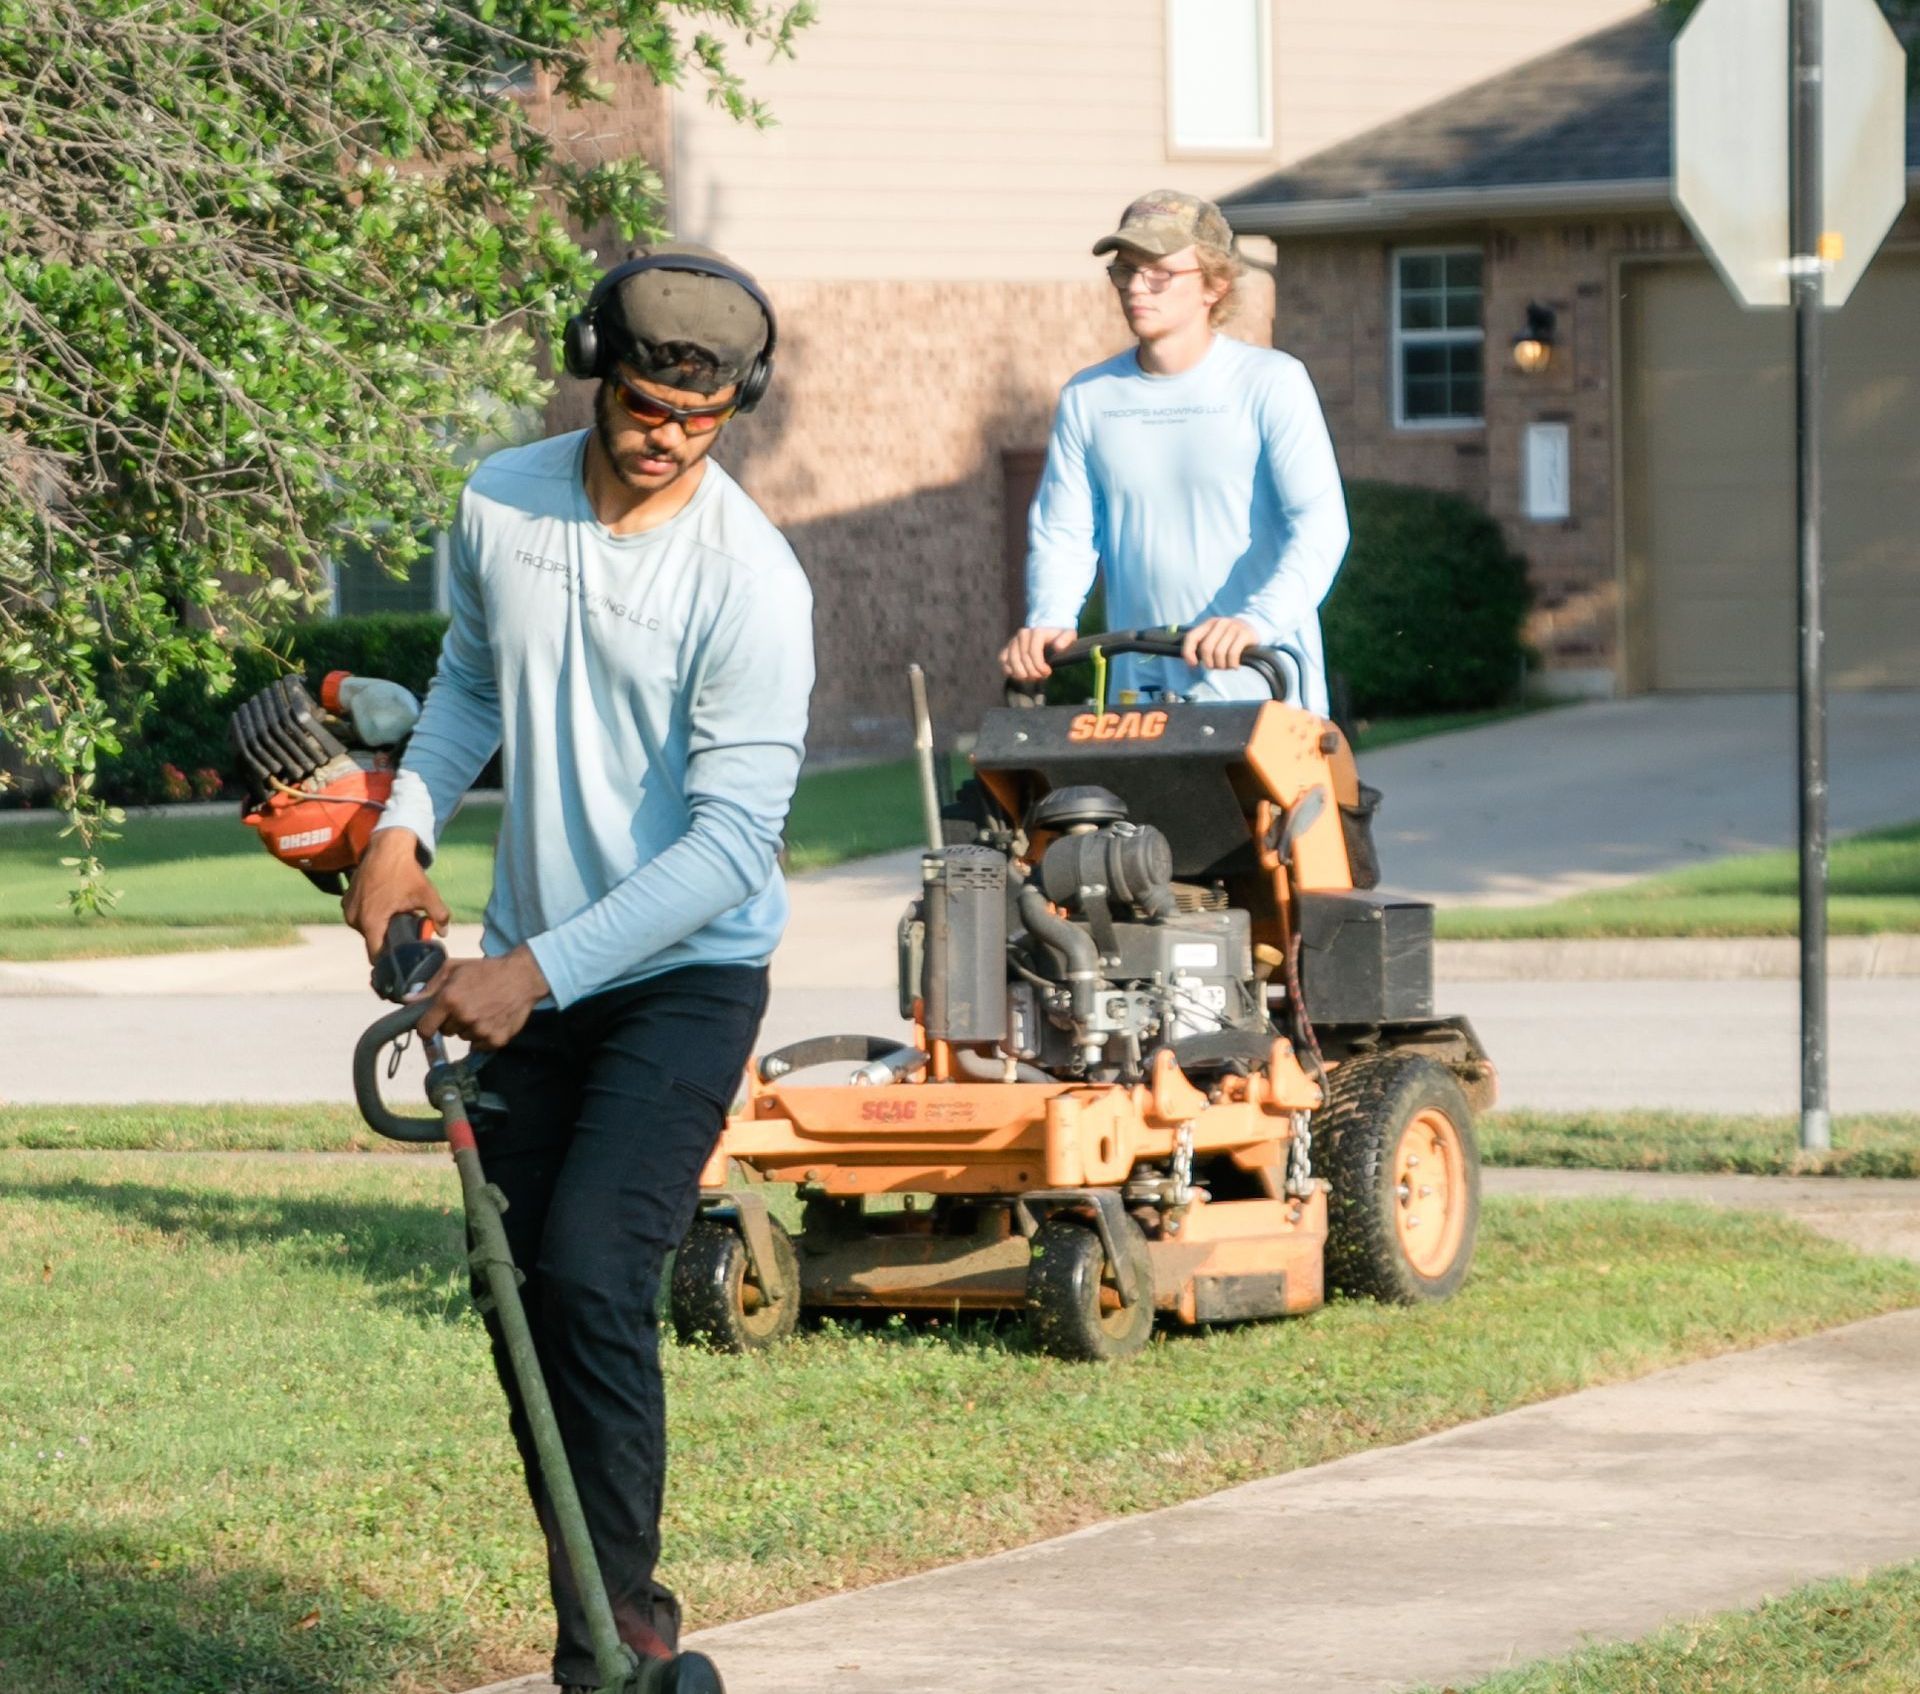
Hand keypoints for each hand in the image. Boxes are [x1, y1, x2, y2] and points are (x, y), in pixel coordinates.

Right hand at [342, 828, 450, 961]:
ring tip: (396, 914)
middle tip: (405, 928)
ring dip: (379, 926)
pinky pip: (360, 916)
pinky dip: (371, 914)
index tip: (402, 958)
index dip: (390, 960)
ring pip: (366, 929)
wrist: (387, 846)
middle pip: (373, 941)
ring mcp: (348, 908)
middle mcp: (354, 918)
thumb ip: (439, 915)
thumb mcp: (426, 894)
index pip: (376, 955)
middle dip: (388, 939)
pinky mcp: (346, 899)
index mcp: (371, 922)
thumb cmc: (405, 871)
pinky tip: (386, 905)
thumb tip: (444, 933)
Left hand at [417, 946, 549, 1050]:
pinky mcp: (497, 1040)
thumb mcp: (454, 969)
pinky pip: (480, 1045)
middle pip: (446, 1032)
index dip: (425, 1027)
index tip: (431, 1023)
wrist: (523, 976)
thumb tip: (406, 1001)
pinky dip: (484, 1036)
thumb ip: (429, 986)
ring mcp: (481, 1030)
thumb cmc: (486, 969)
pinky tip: (492, 1019)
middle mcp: (464, 1016)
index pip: (424, 1029)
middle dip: (451, 1021)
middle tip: (466, 1006)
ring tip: (483, 1010)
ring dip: (469, 1028)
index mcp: (450, 999)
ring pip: (464, 1037)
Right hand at [999, 626, 1075, 681]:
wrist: (1048, 633)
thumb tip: (1058, 647)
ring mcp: (1013, 641)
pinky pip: (1003, 661)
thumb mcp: (1069, 635)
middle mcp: (1022, 634)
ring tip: (1031, 677)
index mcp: (1036, 632)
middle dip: (1032, 673)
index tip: (1048, 673)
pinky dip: (1010, 671)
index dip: (1039, 667)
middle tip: (1041, 677)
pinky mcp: (1007, 648)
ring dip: (1021, 674)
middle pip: (1022, 660)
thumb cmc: (1059, 636)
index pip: (1033, 653)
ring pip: (1011, 662)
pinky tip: (1021, 675)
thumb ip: (1066, 639)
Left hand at [1180, 617, 1260, 671]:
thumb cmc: (1231, 638)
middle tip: (1216, 666)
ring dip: (1222, 665)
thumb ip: (1203, 645)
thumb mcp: (1216, 636)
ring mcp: (1233, 627)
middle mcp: (1220, 623)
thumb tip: (1191, 663)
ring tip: (1227, 666)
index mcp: (1208, 624)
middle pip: (1206, 649)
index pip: (1191, 637)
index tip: (1193, 664)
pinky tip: (1235, 665)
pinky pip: (1232, 654)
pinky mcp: (1244, 634)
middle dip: (1210, 663)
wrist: (1255, 626)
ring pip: (1219, 653)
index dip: (1188, 653)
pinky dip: (1232, 664)